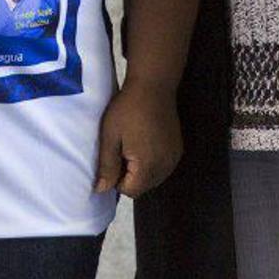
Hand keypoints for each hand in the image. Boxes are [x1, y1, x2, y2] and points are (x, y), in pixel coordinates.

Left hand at [93, 81, 181, 197]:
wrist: (153, 86)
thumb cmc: (127, 110)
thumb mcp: (110, 136)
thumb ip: (107, 166)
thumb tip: (101, 191)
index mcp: (147, 166)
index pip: (130, 191)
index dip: (117, 179)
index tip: (113, 159)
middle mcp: (165, 166)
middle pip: (143, 187)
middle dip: (129, 176)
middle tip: (120, 150)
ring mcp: (174, 158)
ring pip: (153, 178)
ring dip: (141, 170)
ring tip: (132, 145)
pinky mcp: (178, 150)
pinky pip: (163, 167)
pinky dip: (152, 162)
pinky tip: (145, 142)